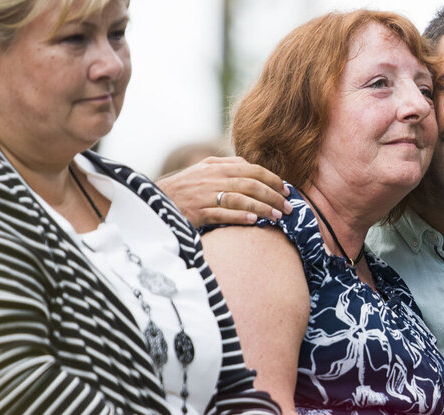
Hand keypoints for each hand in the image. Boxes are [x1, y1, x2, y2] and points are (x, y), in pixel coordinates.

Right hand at [155, 156, 291, 227]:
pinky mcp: (198, 213)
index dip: (272, 179)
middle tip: (289, 208)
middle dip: (274, 197)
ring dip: (263, 208)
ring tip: (278, 217)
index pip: (252, 169)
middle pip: (251, 185)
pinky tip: (255, 221)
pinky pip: (223, 214)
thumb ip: (226, 165)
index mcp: (217, 166)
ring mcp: (205, 195)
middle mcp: (213, 178)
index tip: (286, 190)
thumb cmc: (184, 187)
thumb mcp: (203, 169)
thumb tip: (249, 164)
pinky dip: (240, 216)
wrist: (155, 201)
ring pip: (241, 199)